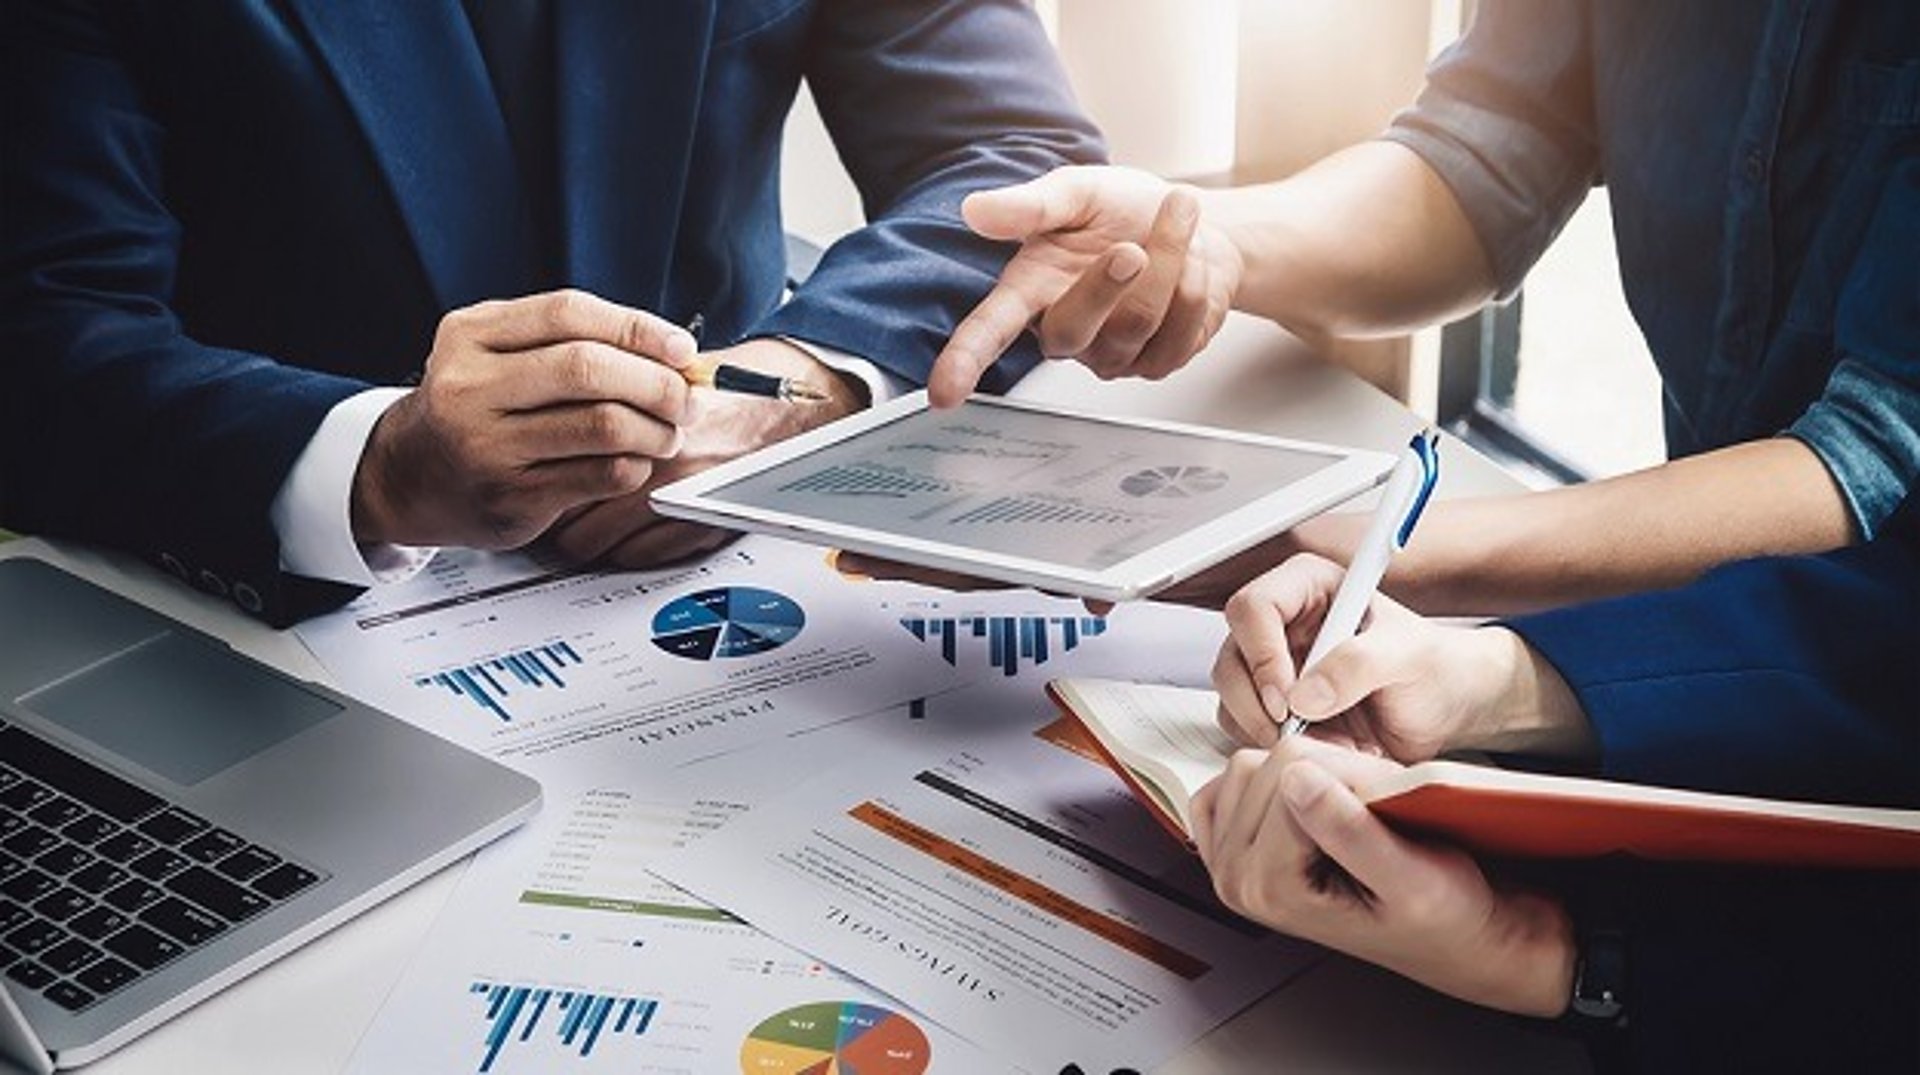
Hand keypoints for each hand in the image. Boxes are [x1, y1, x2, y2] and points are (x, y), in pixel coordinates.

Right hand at [353, 289, 694, 549]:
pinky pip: (599, 475)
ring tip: (667, 432)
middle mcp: (470, 387)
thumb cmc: (475, 407)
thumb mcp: (497, 353)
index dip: (637, 328)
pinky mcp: (511, 496)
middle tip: (686, 398)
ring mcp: (488, 446)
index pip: (569, 314)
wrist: (409, 476)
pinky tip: (636, 462)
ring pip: (602, 426)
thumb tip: (671, 352)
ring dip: (654, 430)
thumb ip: (568, 341)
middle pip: (588, 369)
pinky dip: (634, 466)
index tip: (681, 349)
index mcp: (470, 336)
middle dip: (656, 383)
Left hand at [544, 338, 864, 566]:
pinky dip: (623, 550)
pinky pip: (639, 557)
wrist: (800, 407)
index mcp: (645, 416)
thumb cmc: (739, 384)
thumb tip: (554, 403)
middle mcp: (661, 463)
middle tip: (541, 506)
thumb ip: (613, 389)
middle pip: (569, 509)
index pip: (562, 459)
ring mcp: (683, 501)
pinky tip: (621, 534)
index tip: (528, 470)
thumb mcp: (668, 370)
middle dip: (551, 510)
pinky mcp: (704, 528)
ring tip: (574, 526)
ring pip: (596, 541)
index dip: (537, 469)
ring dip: (581, 537)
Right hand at [928, 166, 1241, 406]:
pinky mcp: (1155, 363)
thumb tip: (975, 209)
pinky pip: (1181, 333)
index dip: (965, 360)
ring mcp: (1110, 354)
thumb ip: (1031, 205)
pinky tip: (1189, 264)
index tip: (943, 392)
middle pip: (1074, 329)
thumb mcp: (1076, 192)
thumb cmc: (1121, 211)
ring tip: (1176, 222)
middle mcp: (1063, 330)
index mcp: (1030, 287)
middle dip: (1110, 281)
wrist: (1191, 224)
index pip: (989, 330)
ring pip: (1139, 323)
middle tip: (1133, 244)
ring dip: (1170, 261)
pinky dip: (1197, 284)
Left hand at [1190, 737, 1574, 1016]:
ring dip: (1301, 773)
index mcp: (1271, 888)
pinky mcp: (1230, 845)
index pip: (1291, 773)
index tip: (1382, 804)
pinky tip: (1309, 806)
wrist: (1441, 934)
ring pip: (1246, 766)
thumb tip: (1296, 778)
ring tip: (1344, 810)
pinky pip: (1232, 782)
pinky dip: (1272, 780)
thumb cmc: (1437, 914)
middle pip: (1261, 766)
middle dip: (1324, 772)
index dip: (1349, 773)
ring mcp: (1228, 863)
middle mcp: (1237, 879)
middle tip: (1368, 809)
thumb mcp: (1411, 878)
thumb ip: (1351, 831)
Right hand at [1213, 553, 1521, 754]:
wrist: (1447, 709)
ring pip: (1230, 697)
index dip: (1262, 653)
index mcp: (1308, 588)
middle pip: (1231, 657)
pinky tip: (1324, 750)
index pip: (1253, 607)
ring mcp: (1274, 668)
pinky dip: (1276, 748)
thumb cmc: (1434, 667)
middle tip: (1294, 730)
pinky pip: (1246, 729)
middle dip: (1256, 702)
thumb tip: (1304, 695)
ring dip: (1268, 730)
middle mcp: (1282, 625)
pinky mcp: (1274, 708)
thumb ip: (1359, 664)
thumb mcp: (1408, 656)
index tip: (1287, 697)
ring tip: (1328, 743)